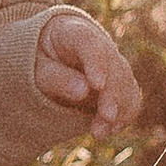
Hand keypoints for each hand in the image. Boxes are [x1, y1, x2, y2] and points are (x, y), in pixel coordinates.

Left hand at [36, 7, 141, 137]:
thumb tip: (82, 91)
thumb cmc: (37, 59)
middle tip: (107, 116)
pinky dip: (124, 115)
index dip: (96, 63)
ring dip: (119, 109)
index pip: (89, 43)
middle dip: (112, 94)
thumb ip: (56, 78)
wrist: (49, 57)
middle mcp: (101, 46)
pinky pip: (129, 98)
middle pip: (113, 66)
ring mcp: (113, 64)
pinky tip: (111, 130)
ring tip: (99, 132)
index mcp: (74, 33)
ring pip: (125, 84)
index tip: (97, 84)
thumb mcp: (36, 68)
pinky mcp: (119, 84)